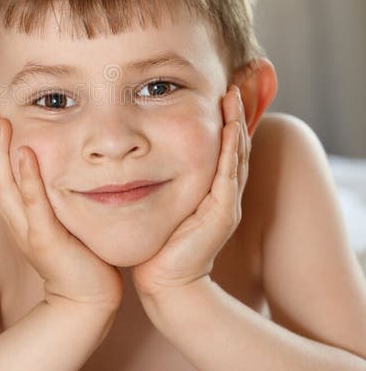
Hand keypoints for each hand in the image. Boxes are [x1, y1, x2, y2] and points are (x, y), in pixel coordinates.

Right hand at [0, 109, 122, 311]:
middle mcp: (15, 220)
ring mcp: (27, 230)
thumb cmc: (79, 257)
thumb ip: (52, 196)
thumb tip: (54, 168)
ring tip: (1, 123)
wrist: (87, 300)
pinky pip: (33, 204)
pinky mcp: (45, 240)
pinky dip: (27, 178)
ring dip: (0, 152)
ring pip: (2, 186)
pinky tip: (27, 153)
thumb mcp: (59, 218)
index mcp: (17, 214)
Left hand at [132, 86, 249, 296]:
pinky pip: (230, 177)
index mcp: (210, 192)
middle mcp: (223, 195)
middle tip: (230, 86)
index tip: (216, 93)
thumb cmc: (156, 246)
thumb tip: (133, 158)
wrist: (165, 284)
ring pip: (237, 157)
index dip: (222, 121)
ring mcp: (226, 205)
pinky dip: (232, 152)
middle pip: (235, 147)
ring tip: (232, 99)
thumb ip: (155, 182)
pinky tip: (230, 130)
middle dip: (234, 116)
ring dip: (236, 126)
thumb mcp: (157, 204)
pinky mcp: (223, 215)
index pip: (221, 149)